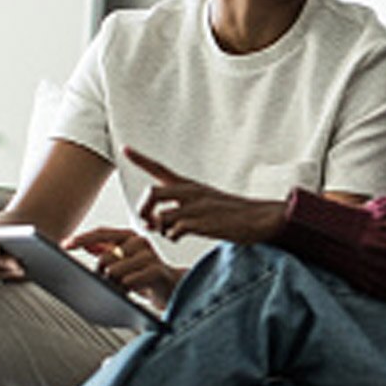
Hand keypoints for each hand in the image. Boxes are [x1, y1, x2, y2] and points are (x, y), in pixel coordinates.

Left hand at [64, 226, 184, 307]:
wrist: (175, 290)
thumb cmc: (148, 276)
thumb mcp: (125, 261)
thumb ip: (107, 251)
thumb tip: (86, 245)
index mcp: (131, 236)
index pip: (102, 233)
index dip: (82, 238)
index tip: (65, 245)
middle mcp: (140, 242)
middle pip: (105, 258)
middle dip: (101, 275)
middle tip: (108, 284)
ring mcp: (150, 255)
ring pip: (114, 271)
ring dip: (112, 285)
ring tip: (122, 290)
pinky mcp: (157, 271)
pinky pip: (129, 281)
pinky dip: (125, 290)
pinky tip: (131, 292)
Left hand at [126, 146, 286, 246]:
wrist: (260, 218)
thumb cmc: (234, 214)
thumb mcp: (208, 202)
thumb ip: (183, 208)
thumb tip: (160, 223)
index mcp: (190, 185)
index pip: (160, 168)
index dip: (141, 158)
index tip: (125, 148)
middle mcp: (191, 192)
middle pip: (151, 192)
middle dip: (143, 209)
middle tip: (148, 223)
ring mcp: (196, 206)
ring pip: (160, 214)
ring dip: (158, 228)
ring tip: (168, 233)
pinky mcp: (202, 221)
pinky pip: (174, 229)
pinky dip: (172, 236)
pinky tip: (180, 237)